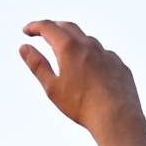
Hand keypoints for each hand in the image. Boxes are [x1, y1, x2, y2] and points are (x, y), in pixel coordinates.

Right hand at [19, 19, 142, 137]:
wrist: (118, 119)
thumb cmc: (82, 106)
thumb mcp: (52, 87)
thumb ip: (37, 65)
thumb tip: (24, 48)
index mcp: (70, 47)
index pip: (48, 27)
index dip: (34, 27)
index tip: (27, 31)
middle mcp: (90, 46)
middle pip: (69, 27)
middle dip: (53, 27)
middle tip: (44, 33)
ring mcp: (108, 55)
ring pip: (88, 40)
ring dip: (75, 41)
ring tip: (67, 50)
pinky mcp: (120, 66)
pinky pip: (104, 55)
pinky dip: (93, 56)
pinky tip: (90, 67)